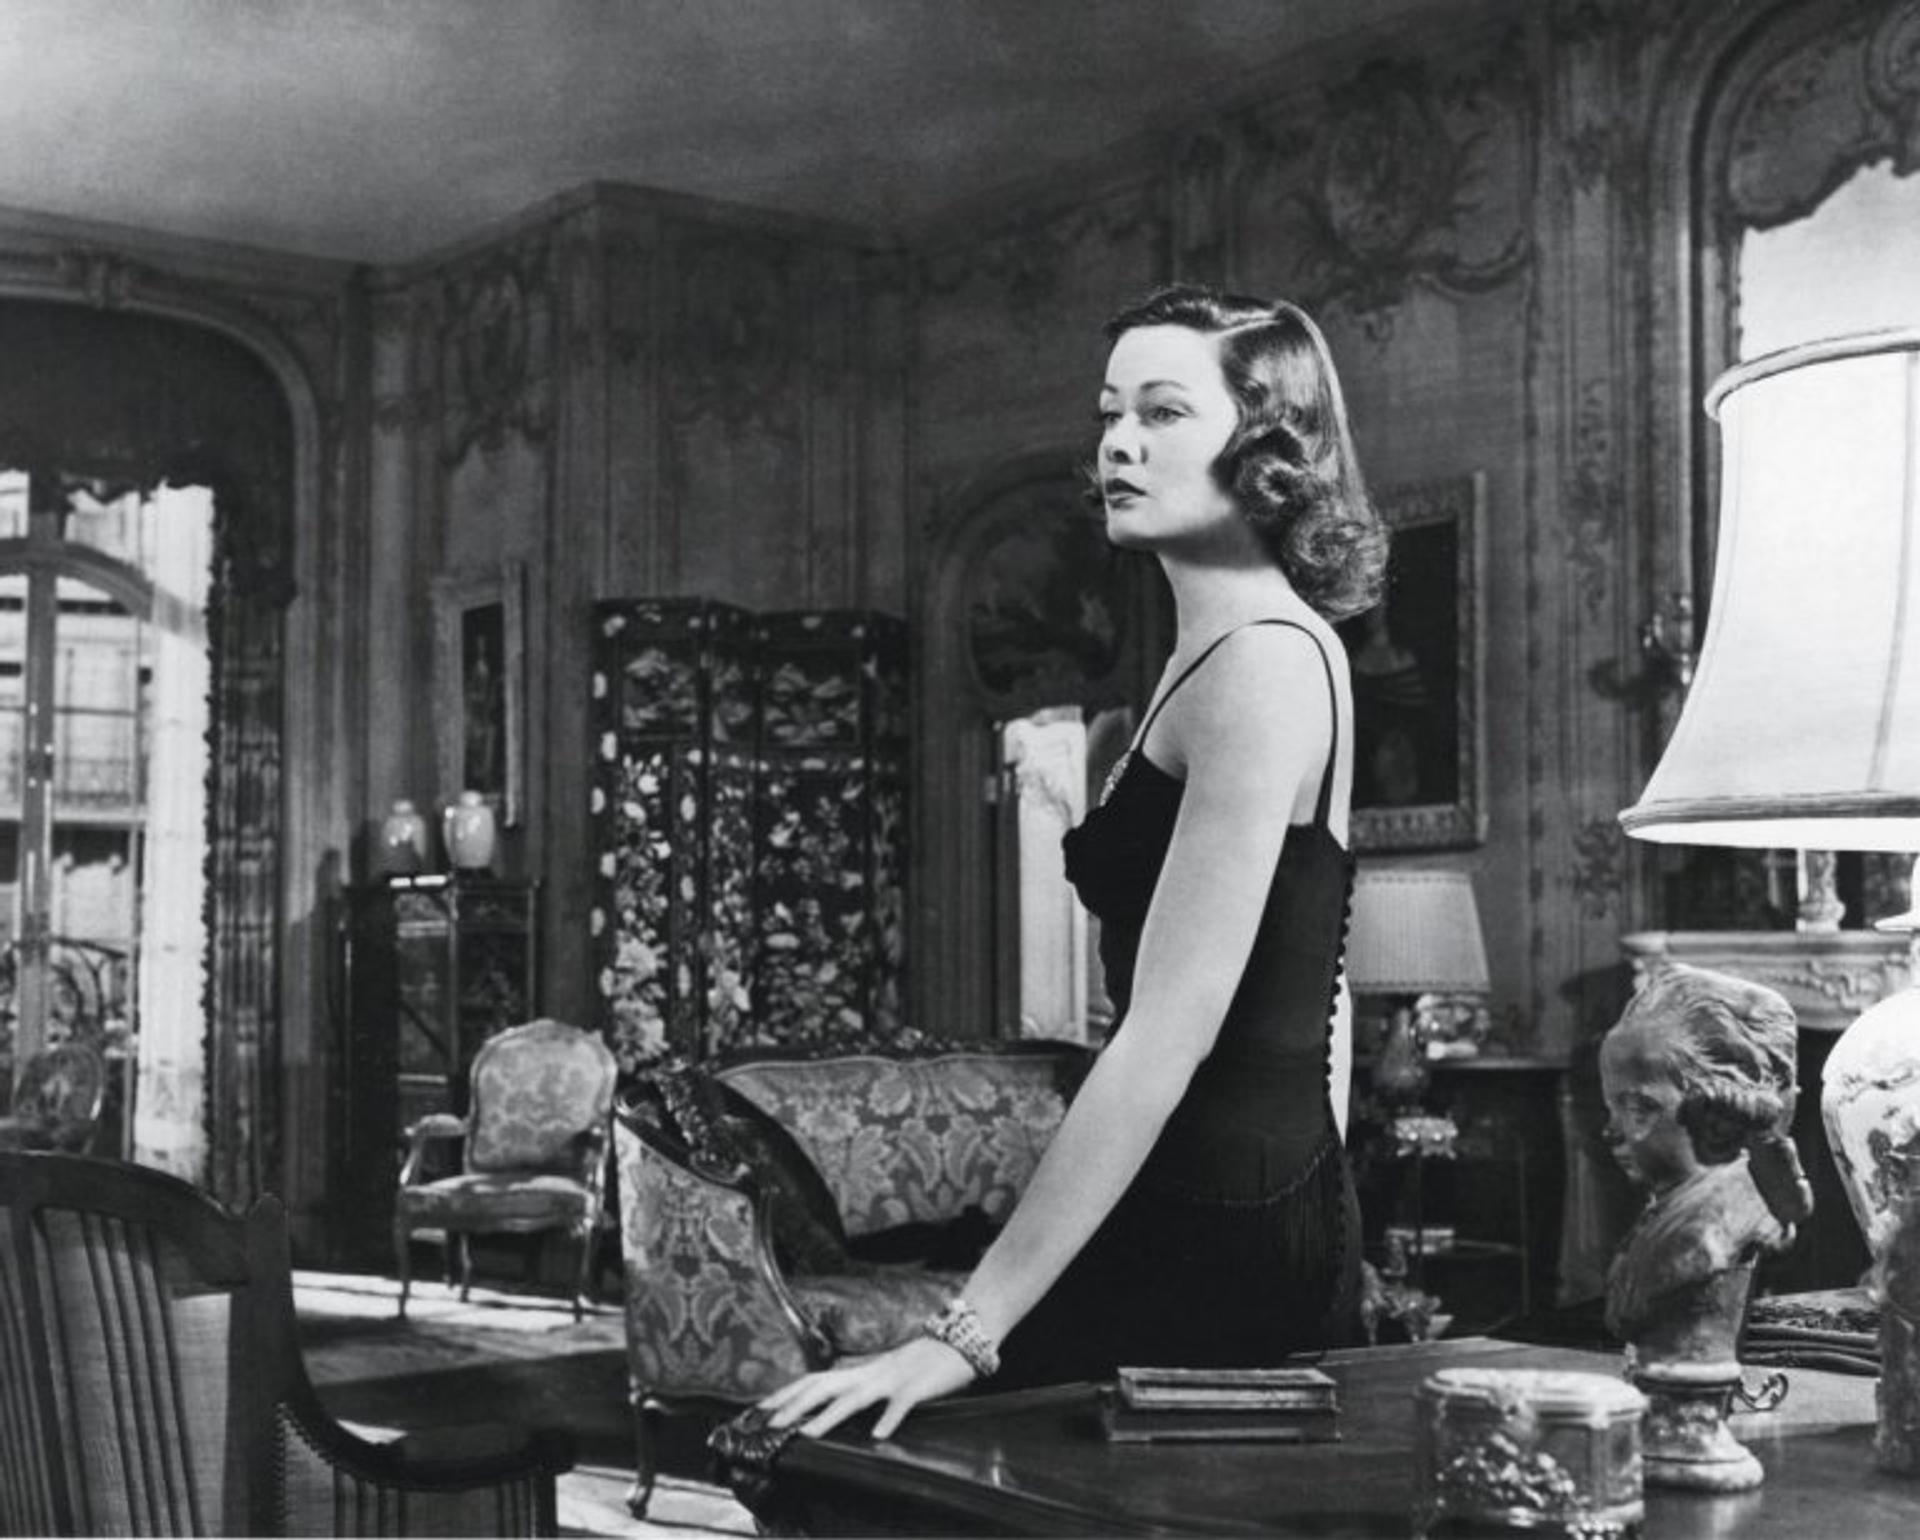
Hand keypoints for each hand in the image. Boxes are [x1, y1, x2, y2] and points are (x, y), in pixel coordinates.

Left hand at [759, 1336, 975, 1439]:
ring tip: (807, 1434)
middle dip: (796, 1404)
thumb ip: (862, 1386)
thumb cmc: (921, 1362)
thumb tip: (836, 1400)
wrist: (958, 1341)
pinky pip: (901, 1404)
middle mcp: (869, 1373)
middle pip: (825, 1385)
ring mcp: (892, 1380)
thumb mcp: (885, 1374)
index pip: (815, 1379)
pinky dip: (888, 1418)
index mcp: (861, 1371)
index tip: (762, 1407)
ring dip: (829, 1416)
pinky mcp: (916, 1389)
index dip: (788, 1392)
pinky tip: (878, 1435)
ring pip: (855, 1397)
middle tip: (771, 1423)